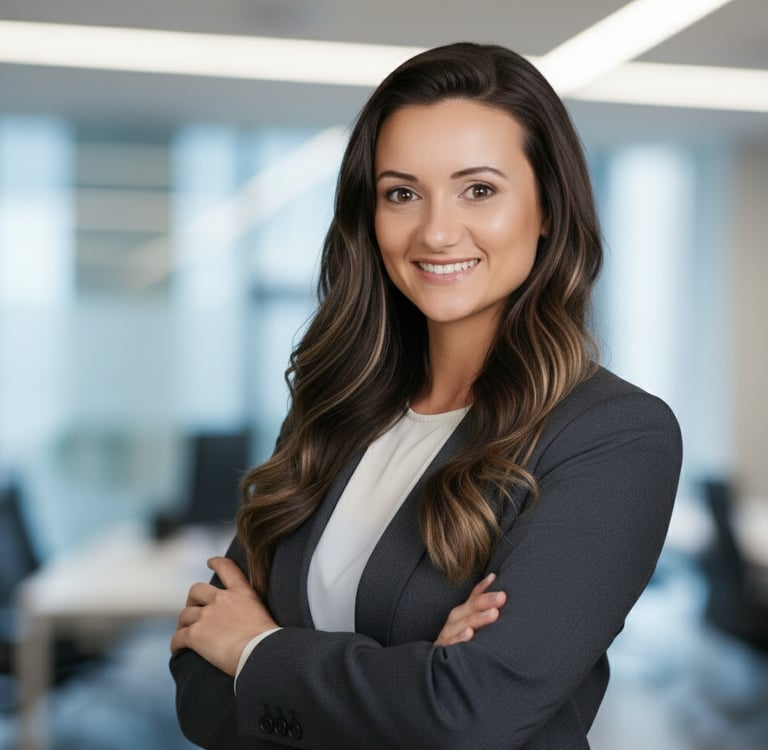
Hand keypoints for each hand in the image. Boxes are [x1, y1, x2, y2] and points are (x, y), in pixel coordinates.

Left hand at [170, 556, 277, 676]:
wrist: (262, 654)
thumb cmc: (270, 642)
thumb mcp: (265, 615)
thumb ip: (252, 612)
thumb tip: (252, 626)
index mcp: (242, 592)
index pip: (227, 568)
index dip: (216, 562)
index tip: (210, 561)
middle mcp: (222, 599)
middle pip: (197, 590)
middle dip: (192, 600)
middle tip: (194, 610)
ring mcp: (207, 616)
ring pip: (185, 615)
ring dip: (183, 624)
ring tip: (184, 633)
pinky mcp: (195, 634)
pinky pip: (178, 637)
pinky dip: (176, 643)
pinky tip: (178, 649)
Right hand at [434, 573, 506, 645]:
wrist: (434, 670)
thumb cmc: (457, 644)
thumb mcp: (469, 626)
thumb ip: (479, 608)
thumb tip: (495, 582)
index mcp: (462, 614)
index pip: (473, 598)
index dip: (484, 588)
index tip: (495, 577)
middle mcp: (454, 622)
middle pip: (470, 608)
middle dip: (486, 601)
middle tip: (502, 596)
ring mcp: (448, 635)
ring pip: (462, 624)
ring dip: (477, 618)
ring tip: (493, 614)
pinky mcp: (443, 650)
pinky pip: (451, 644)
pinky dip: (459, 638)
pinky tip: (469, 634)